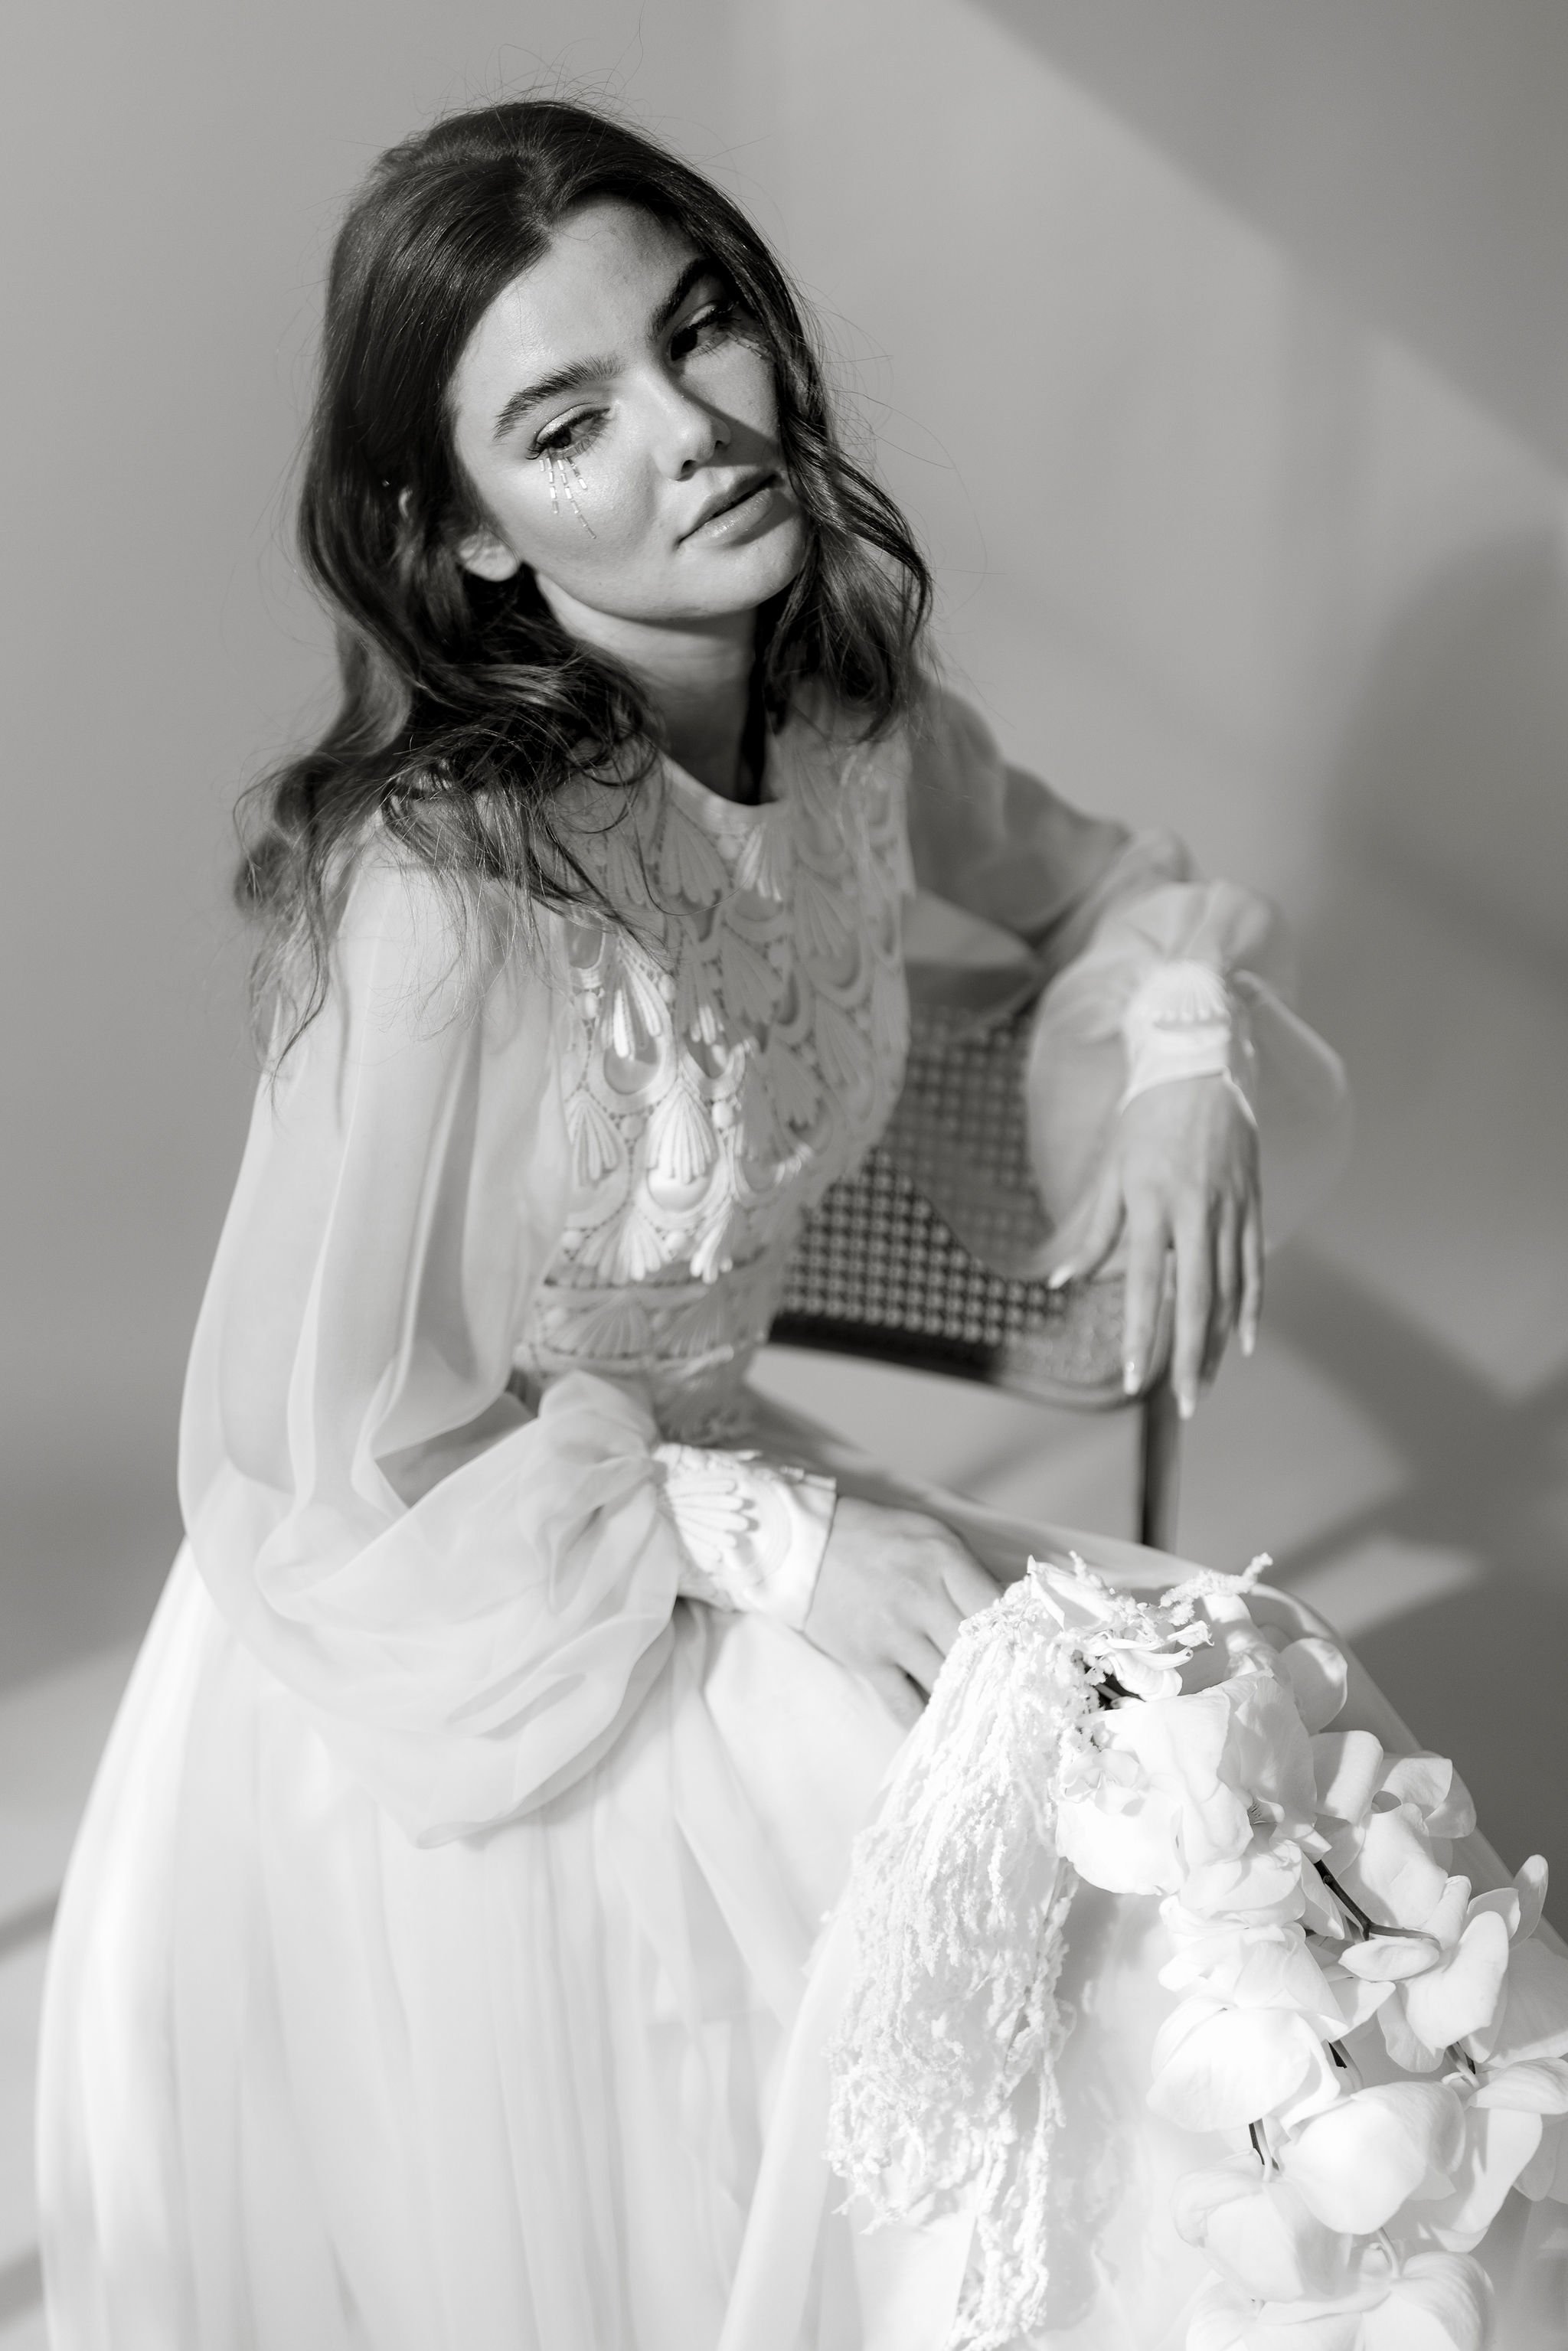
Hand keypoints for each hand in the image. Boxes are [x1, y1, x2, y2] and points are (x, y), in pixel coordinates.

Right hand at [803, 1496, 999, 1726]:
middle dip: (1002, 1673)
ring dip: (969, 1700)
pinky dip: (926, 1721)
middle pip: (979, 1650)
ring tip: (989, 1715)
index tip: (1036, 1654)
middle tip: (1020, 1694)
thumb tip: (1010, 1611)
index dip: (1021, 1634)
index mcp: (943, 1559)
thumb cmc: (875, 1536)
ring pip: (948, 1683)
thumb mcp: (930, 1534)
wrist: (803, 1545)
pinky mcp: (867, 1660)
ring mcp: (892, 1633)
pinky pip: (904, 1705)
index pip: (997, 1607)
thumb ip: (969, 1569)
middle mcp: (921, 1597)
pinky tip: (943, 1727)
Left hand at [1054, 1075, 1261, 1420]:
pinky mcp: (1252, 1203)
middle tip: (1185, 1404)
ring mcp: (1229, 1208)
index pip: (1145, 1283)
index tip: (1136, 1378)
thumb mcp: (1109, 1171)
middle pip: (1195, 1297)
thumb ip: (1092, 1232)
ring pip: (1229, 1289)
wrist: (1198, 1068)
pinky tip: (1242, 1343)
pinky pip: (1254, 1266)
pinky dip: (1251, 1307)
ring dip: (1216, 1343)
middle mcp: (1194, 1209)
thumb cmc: (1143, 1121)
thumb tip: (1062, 1282)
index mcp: (1150, 1202)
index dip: (1141, 1334)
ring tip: (1204, 1385)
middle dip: (1187, 1356)